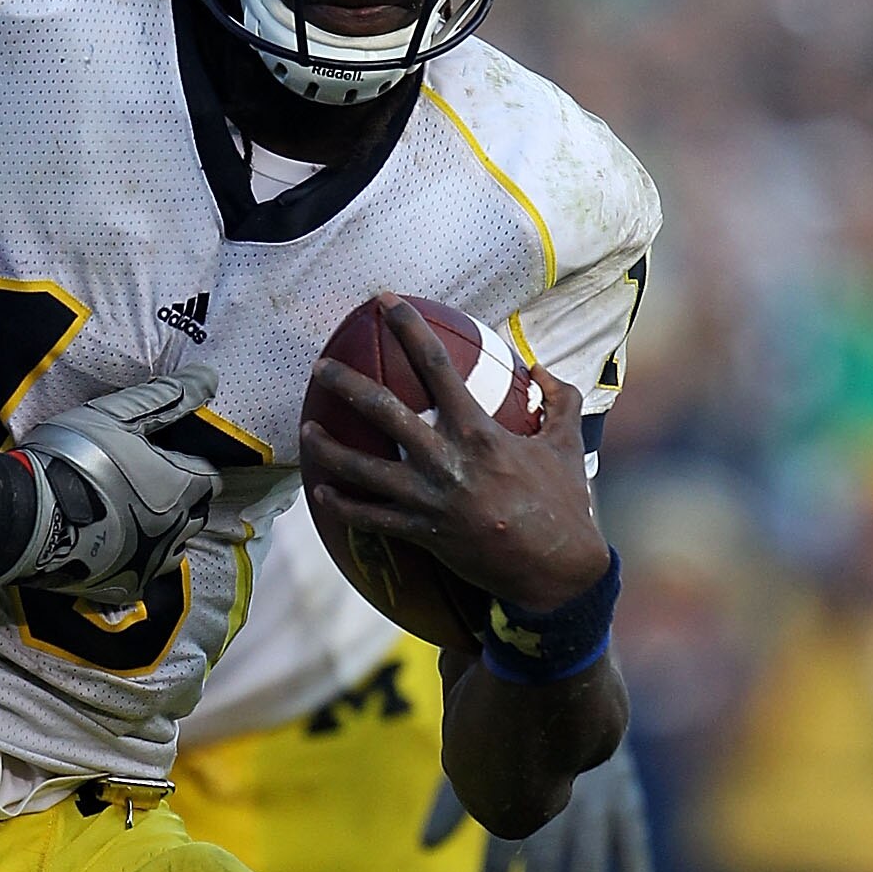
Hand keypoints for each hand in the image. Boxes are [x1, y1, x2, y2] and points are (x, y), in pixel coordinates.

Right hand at [9, 366, 218, 604]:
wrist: (28, 517)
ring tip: (135, 520)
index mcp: (183, 487)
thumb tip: (211, 378)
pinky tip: (115, 550)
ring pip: (174, 550)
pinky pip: (142, 577)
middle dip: (182, 502)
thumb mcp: (119, 415)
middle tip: (149, 487)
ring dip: (164, 535)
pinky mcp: (124, 587)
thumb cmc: (76, 457)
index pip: (209, 477)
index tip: (168, 459)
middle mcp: (178, 530)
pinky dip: (136, 563)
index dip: (191, 466)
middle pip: (195, 516)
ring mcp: (151, 563)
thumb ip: (168, 398)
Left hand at [301, 295, 609, 614]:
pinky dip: (343, 506)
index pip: (438, 365)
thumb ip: (558, 399)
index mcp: (480, 432)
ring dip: (329, 448)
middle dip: (347, 384)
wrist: (556, 569)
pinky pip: (371, 519)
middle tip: (321, 365)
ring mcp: (430, 501)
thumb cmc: (563, 503)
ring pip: (363, 470)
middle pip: (384, 412)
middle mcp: (448, 462)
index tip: (386, 301)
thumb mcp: (566, 443)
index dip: (409, 328)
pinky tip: (322, 491)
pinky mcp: (422, 534)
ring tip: (306, 429)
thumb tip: (541, 369)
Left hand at [422, 737, 654, 871]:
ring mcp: (595, 786)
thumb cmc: (506, 717)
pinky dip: (635, 861)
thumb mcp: (475, 754)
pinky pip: (632, 827)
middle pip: (547, 851)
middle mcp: (557, 787)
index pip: (503, 841)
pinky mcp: (623, 782)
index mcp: (517, 782)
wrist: (559, 666)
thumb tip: (425, 847)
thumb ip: (452, 801)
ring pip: (591, 846)